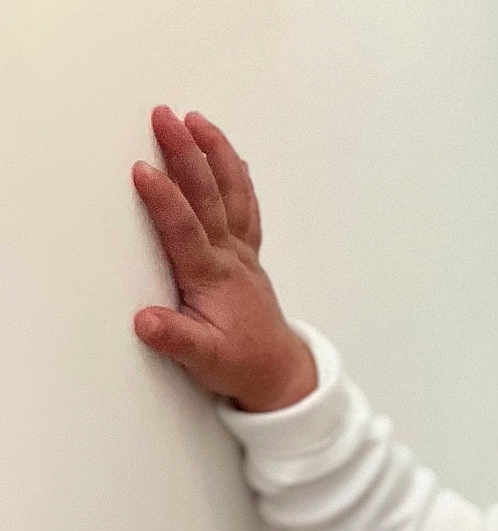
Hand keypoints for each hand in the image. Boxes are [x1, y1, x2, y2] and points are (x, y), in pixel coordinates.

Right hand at [131, 105, 315, 411]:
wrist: (278, 372)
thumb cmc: (238, 364)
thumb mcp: (203, 360)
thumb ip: (175, 339)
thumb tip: (146, 322)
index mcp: (211, 278)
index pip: (185, 231)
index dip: (164, 200)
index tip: (143, 170)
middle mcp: (229, 257)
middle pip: (208, 197)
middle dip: (186, 153)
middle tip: (164, 116)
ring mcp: (242, 253)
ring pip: (231, 193)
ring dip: (214, 153)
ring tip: (196, 119)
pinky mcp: (248, 255)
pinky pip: (246, 208)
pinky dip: (239, 179)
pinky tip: (233, 157)